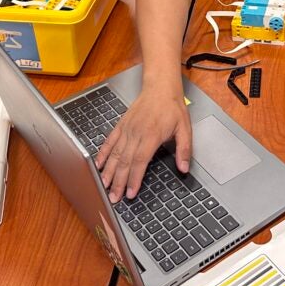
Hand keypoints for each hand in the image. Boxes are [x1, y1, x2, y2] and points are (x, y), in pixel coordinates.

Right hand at [95, 83, 191, 201]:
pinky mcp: (121, 125)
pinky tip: (99, 165)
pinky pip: (109, 141)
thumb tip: (184, 168)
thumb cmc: (172, 107)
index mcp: (152, 135)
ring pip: (115, 154)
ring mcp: (126, 129)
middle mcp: (136, 133)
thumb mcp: (185, 128)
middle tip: (114, 198)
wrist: (160, 87)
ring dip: (109, 171)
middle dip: (118, 182)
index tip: (131, 193)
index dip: (134, 179)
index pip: (140, 161)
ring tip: (104, 186)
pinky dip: (103, 154)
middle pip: (124, 161)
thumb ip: (184, 149)